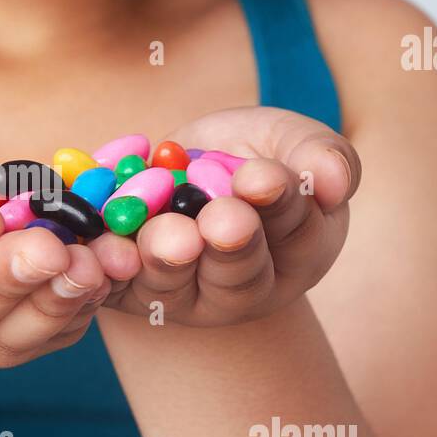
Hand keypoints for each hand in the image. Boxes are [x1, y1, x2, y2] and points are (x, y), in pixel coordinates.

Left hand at [89, 107, 360, 326]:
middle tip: (218, 221)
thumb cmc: (248, 153)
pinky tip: (103, 247)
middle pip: (237, 275)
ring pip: (175, 285)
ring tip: (165, 233)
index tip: (262, 176)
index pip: (295, 230)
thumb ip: (319, 154)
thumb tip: (333, 179)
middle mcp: (242, 288)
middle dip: (227, 246)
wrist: (177, 167)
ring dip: (166, 258)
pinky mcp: (126, 292)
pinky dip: (106, 266)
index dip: (279, 203)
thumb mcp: (288, 140)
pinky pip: (113, 286)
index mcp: (296, 253)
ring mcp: (182, 296)